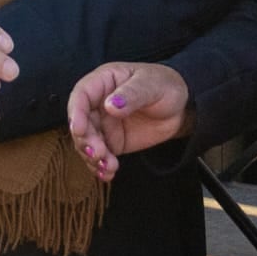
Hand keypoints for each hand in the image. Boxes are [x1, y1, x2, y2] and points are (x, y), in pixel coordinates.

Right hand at [68, 62, 193, 180]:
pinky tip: (109, 174)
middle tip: (99, 153)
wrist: (180, 107)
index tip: (80, 129)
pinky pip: (100, 156)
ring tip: (109, 166)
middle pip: (82, 123)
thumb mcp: (152, 85)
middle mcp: (98, 104)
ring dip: (93, 157)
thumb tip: (110, 106)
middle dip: (86, 141)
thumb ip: (132, 94)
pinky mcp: (112, 142)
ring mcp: (103, 124)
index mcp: (104, 82)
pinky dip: (101, 166)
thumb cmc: (165, 85)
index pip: (82, 95)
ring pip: (88, 142)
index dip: (76, 113)